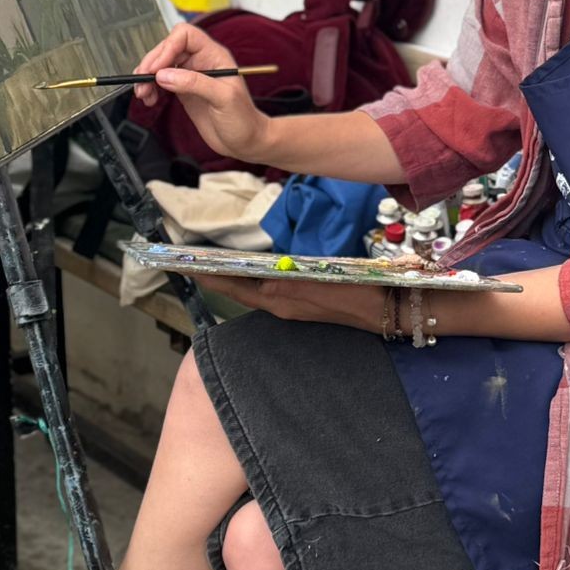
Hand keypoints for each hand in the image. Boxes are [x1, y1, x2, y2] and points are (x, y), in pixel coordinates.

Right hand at [132, 25, 274, 165]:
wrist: (246, 142)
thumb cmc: (244, 120)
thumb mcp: (223, 98)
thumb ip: (194, 83)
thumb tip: (165, 75)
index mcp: (214, 56)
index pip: (186, 36)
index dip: (168, 47)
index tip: (157, 68)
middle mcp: (201, 62)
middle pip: (168, 49)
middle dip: (152, 63)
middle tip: (143, 81)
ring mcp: (191, 76)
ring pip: (161, 65)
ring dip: (148, 76)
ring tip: (143, 93)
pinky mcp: (184, 91)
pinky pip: (161, 82)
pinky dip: (151, 88)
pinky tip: (149, 98)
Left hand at [198, 273, 387, 333]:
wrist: (384, 308)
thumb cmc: (353, 290)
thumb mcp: (315, 279)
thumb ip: (284, 275)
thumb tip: (260, 269)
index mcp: (278, 299)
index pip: (234, 286)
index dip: (209, 276)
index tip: (186, 265)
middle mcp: (279, 306)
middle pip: (239, 289)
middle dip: (216, 275)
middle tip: (193, 261)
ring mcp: (290, 307)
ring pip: (253, 290)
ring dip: (233, 278)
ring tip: (214, 263)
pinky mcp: (302, 306)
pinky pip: (269, 292)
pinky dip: (254, 279)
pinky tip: (252, 270)